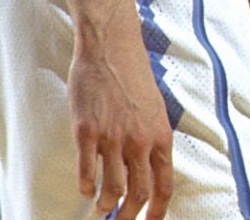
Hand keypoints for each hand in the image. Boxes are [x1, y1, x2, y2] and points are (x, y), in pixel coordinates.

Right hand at [70, 27, 174, 219]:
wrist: (112, 47)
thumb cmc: (134, 77)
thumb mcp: (154, 110)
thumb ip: (153, 140)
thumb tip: (150, 169)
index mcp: (161, 136)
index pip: (164, 186)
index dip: (157, 212)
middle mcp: (140, 141)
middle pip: (138, 194)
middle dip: (128, 218)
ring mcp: (113, 137)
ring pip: (112, 189)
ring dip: (105, 208)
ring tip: (99, 213)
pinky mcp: (87, 131)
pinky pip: (86, 171)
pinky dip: (85, 187)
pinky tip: (84, 191)